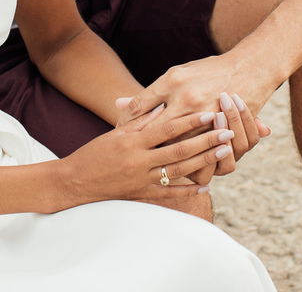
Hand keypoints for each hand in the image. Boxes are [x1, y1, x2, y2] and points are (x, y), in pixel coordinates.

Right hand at [55, 106, 233, 207]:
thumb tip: (163, 107)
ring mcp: (141, 180)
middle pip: (179, 149)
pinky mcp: (141, 195)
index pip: (167, 128)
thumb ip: (140, 121)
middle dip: (205, 140)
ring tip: (223, 151)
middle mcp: (139, 161)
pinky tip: (205, 185)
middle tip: (227, 132)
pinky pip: (169, 193)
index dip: (190, 121)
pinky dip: (188, 190)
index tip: (210, 112)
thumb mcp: (116, 133)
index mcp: (132, 141)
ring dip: (203, 161)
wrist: (74, 183)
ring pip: (179, 170)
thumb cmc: (94, 153)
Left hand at [116, 56, 273, 176]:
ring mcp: (207, 114)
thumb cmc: (208, 70)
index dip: (123, 123)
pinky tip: (184, 174)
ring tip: (153, 172)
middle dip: (139, 147)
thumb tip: (116, 104)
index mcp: (173, 81)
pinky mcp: (222, 130)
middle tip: (126, 161)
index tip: (117, 135)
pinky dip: (194, 169)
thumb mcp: (177, 75)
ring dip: (166, 163)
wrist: (251, 67)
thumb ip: (149, 93)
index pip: (137, 108)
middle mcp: (187, 98)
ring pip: (178, 149)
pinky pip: (204, 155)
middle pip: (155, 132)